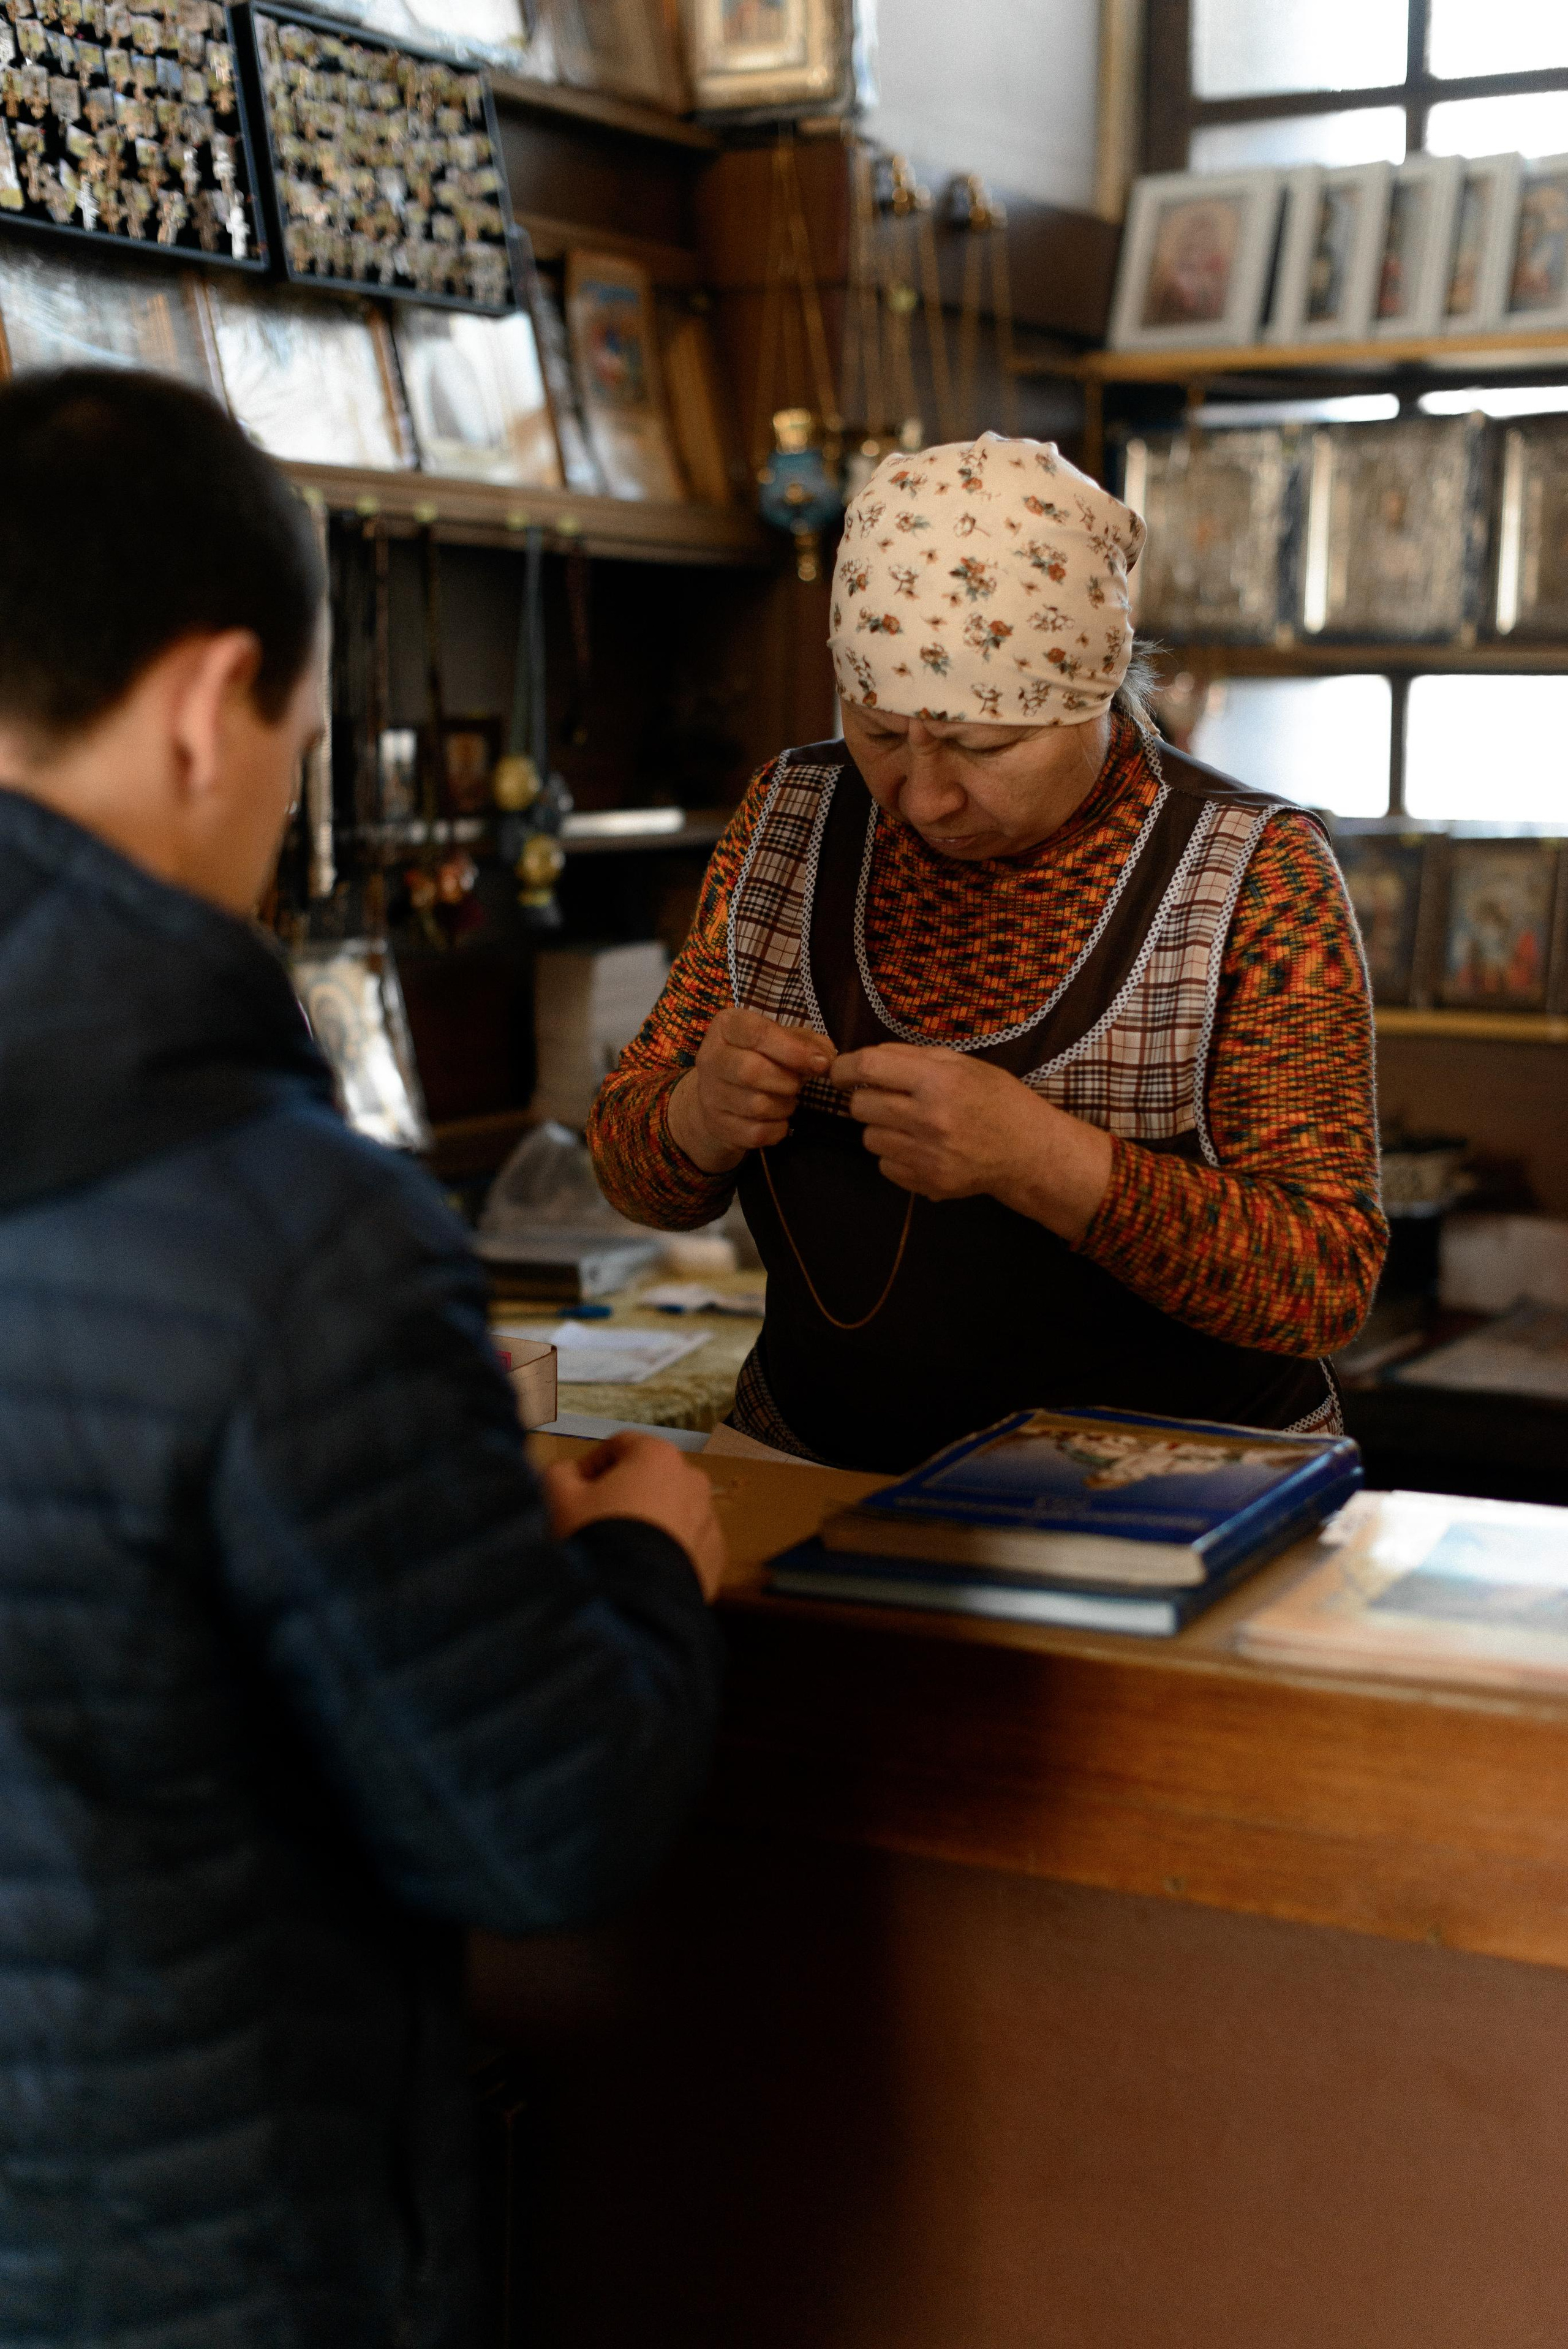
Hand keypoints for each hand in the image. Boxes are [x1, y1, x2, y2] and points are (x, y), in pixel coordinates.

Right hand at [543, 1431, 726, 1599]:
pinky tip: (643, 1570)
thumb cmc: (595, 1539)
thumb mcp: (558, 1498)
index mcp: (658, 1455)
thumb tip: (570, 1475)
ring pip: (670, 1511)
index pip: (620, 1445)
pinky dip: (667, 1551)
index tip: (575, 1490)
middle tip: (596, 1522)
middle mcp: (692, 1480)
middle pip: (649, 1478)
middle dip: (623, 1494)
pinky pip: (685, 1544)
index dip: (592, 1465)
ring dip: (647, 1521)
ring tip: (620, 1550)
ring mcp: (708, 1519)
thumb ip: (561, 1472)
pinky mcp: (715, 1557)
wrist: (631, 1603)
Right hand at [666, 1007, 834, 1175]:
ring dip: (785, 1105)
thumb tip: (825, 1059)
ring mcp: (709, 1095)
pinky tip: (778, 1118)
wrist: (721, 1095)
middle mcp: (710, 1057)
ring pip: (757, 1105)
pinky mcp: (717, 1126)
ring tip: (787, 1099)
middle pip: (752, 1071)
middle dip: (787, 1081)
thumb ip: (806, 1042)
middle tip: (798, 1084)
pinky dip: (778, 1129)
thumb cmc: (759, 1058)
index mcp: (726, 1027)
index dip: (794, 1050)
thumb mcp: (781, 1039)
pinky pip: (757, 1133)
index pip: (757, 1033)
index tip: (821, 1063)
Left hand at [831, 1042, 1113, 1242]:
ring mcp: (927, 1154)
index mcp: (937, 1080)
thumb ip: (913, 1057)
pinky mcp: (927, 1182)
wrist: (1029, 1151)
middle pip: (860, 1105)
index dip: (844, 1068)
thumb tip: (866, 1057)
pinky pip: (884, 1166)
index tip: (840, 1071)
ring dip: (881, 1128)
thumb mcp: (963, 1064)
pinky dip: (894, 1156)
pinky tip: (920, 1148)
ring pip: (869, 1138)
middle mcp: (929, 1118)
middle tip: (887, 1098)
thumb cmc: (997, 1100)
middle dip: (867, 1098)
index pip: (868, 1067)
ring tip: (909, 1125)